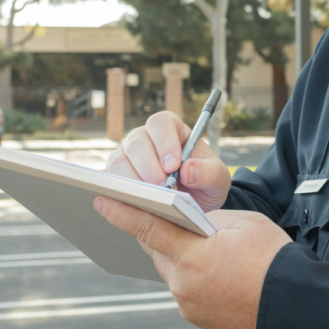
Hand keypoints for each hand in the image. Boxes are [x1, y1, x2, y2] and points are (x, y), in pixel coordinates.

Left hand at [94, 196, 291, 328]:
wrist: (297, 307)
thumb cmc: (275, 260)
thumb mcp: (244, 224)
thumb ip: (210, 221)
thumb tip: (195, 223)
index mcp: (193, 255)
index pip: (148, 228)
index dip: (122, 213)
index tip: (101, 200)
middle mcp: (184, 284)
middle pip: (159, 251)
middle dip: (161, 234)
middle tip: (168, 219)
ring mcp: (190, 306)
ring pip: (174, 273)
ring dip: (183, 258)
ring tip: (209, 251)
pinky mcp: (200, 319)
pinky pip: (189, 292)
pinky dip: (197, 279)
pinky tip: (220, 274)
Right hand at [105, 111, 230, 211]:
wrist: (195, 203)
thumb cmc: (204, 182)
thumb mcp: (218, 179)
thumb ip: (209, 173)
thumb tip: (188, 171)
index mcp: (172, 130)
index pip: (161, 123)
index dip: (164, 141)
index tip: (173, 165)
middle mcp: (146, 139)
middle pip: (136, 142)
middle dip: (148, 166)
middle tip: (163, 187)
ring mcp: (128, 157)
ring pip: (118, 161)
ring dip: (133, 181)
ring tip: (151, 199)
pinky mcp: (117, 178)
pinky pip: (110, 182)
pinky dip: (118, 193)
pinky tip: (132, 205)